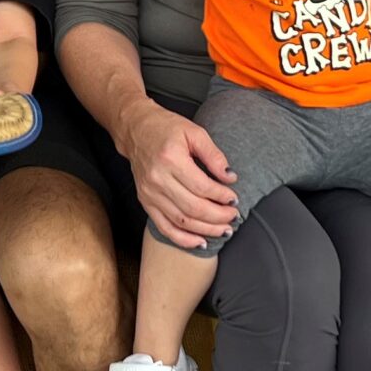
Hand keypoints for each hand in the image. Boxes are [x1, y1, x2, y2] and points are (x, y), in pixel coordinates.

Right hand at [120, 100, 236, 248]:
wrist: (135, 130)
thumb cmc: (166, 128)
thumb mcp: (194, 132)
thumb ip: (214, 155)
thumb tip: (230, 177)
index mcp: (171, 159)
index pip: (202, 187)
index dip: (221, 196)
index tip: (234, 198)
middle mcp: (157, 179)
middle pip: (193, 208)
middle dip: (218, 216)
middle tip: (234, 216)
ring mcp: (149, 193)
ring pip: (181, 221)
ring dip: (206, 229)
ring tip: (224, 229)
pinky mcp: (145, 202)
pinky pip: (165, 227)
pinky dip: (183, 239)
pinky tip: (200, 242)